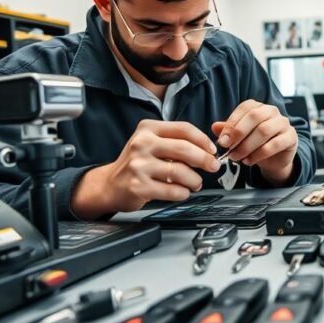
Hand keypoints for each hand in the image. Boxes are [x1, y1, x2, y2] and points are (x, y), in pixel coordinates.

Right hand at [72, 120, 219, 217]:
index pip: (183, 129)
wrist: (110, 185)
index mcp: (148, 129)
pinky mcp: (139, 186)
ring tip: (195, 183)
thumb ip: (176, 142)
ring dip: (195, 180)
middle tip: (213, 166)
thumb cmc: (137, 164)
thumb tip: (208, 150)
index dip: (203, 140)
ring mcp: (139, 166)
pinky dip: (183, 193)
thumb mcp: (152, 143)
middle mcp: (142, 144)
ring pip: (181, 172)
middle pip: (184, 149)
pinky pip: (173, 191)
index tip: (212, 150)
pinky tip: (181, 192)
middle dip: (205, 159)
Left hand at [211, 100, 297, 185]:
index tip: (222, 140)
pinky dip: (259, 154)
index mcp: (258, 107)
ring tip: (237, 157)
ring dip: (247, 146)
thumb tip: (215, 127)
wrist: (274, 159)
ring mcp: (283, 123)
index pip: (244, 108)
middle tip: (228, 148)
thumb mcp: (240, 137)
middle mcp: (272, 111)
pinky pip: (275, 144)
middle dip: (239, 133)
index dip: (232, 123)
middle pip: (254, 117)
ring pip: (264, 131)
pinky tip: (249, 161)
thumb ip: (228, 131)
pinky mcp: (291, 137)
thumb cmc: (255, 144)